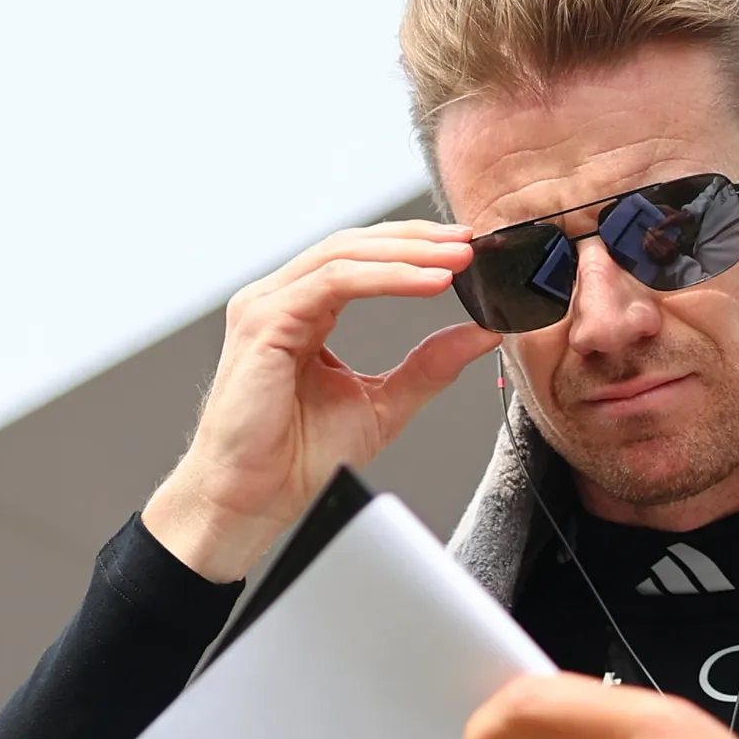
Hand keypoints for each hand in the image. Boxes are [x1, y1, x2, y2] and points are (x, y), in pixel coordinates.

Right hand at [142, 222, 498, 581]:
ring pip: (343, 256)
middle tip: (467, 244)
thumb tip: (481, 334)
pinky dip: (385, 279)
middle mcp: (280, 300)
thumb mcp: (384, 403)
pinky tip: (426, 282)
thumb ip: (429, 366)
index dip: (413, 249)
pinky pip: (333, 283)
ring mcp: (267, 306)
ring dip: (406, 254)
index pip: (361, 261)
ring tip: (455, 259)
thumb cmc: (300, 458)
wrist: (257, 498)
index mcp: (304, 312)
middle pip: (353, 246)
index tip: (463, 251)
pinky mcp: (264, 322)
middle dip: (415, 240)